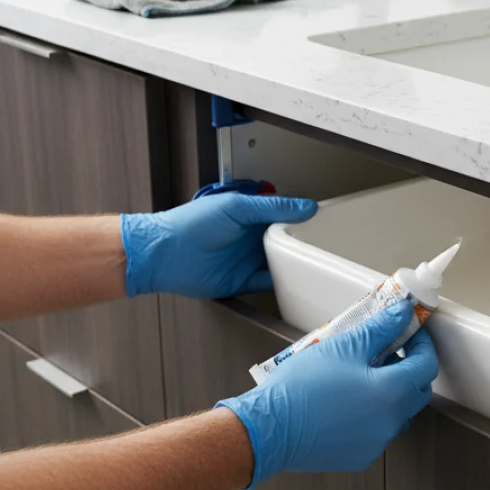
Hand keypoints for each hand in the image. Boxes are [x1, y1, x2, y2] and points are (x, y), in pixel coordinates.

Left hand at [121, 193, 316, 298]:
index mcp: (248, 213)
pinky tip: (295, 280)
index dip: (301, 216)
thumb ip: (272, 207)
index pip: (283, 214)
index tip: (322, 218)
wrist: (164, 255)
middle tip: (325, 243)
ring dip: (294, 263)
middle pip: (284, 240)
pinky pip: (269, 282)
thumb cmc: (189, 225)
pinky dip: (282, 283)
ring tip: (317, 262)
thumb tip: (304, 206)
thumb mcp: (236, 207)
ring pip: (280, 262)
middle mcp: (249, 236)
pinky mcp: (243, 281)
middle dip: (302, 241)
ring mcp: (247, 259)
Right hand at [217, 301, 438, 486]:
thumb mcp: (344, 346)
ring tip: (364, 375)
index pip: (426, 365)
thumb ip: (379, 329)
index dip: (421, 345)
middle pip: (416, 391)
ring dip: (392, 393)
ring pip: (398, 413)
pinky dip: (373, 414)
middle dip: (409, 368)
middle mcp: (390, 422)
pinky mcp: (360, 456)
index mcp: (391, 393)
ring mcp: (376, 442)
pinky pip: (377, 431)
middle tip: (388, 350)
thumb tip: (401, 314)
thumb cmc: (303, 387)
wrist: (270, 428)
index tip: (409, 332)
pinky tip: (349, 401)